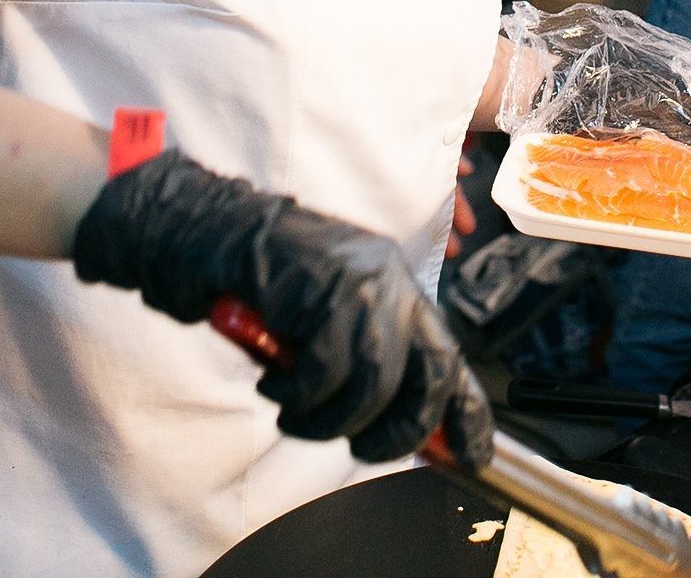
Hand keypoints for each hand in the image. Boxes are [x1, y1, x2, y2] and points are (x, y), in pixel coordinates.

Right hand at [72, 149, 492, 465]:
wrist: (218, 233)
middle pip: (429, 375)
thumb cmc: (271, 287)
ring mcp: (361, 283)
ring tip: (296, 415)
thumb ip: (371, 361)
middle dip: (398, 430)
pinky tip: (275, 385)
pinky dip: (296, 396)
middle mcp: (393, 282)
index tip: (472, 458)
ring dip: (330, 419)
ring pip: (373, 383)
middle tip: (360, 447)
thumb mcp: (332, 320)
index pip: (452, 358)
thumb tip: (407, 430)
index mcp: (401, 288)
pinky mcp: (323, 290)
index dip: (467, 415)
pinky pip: (323, 373)